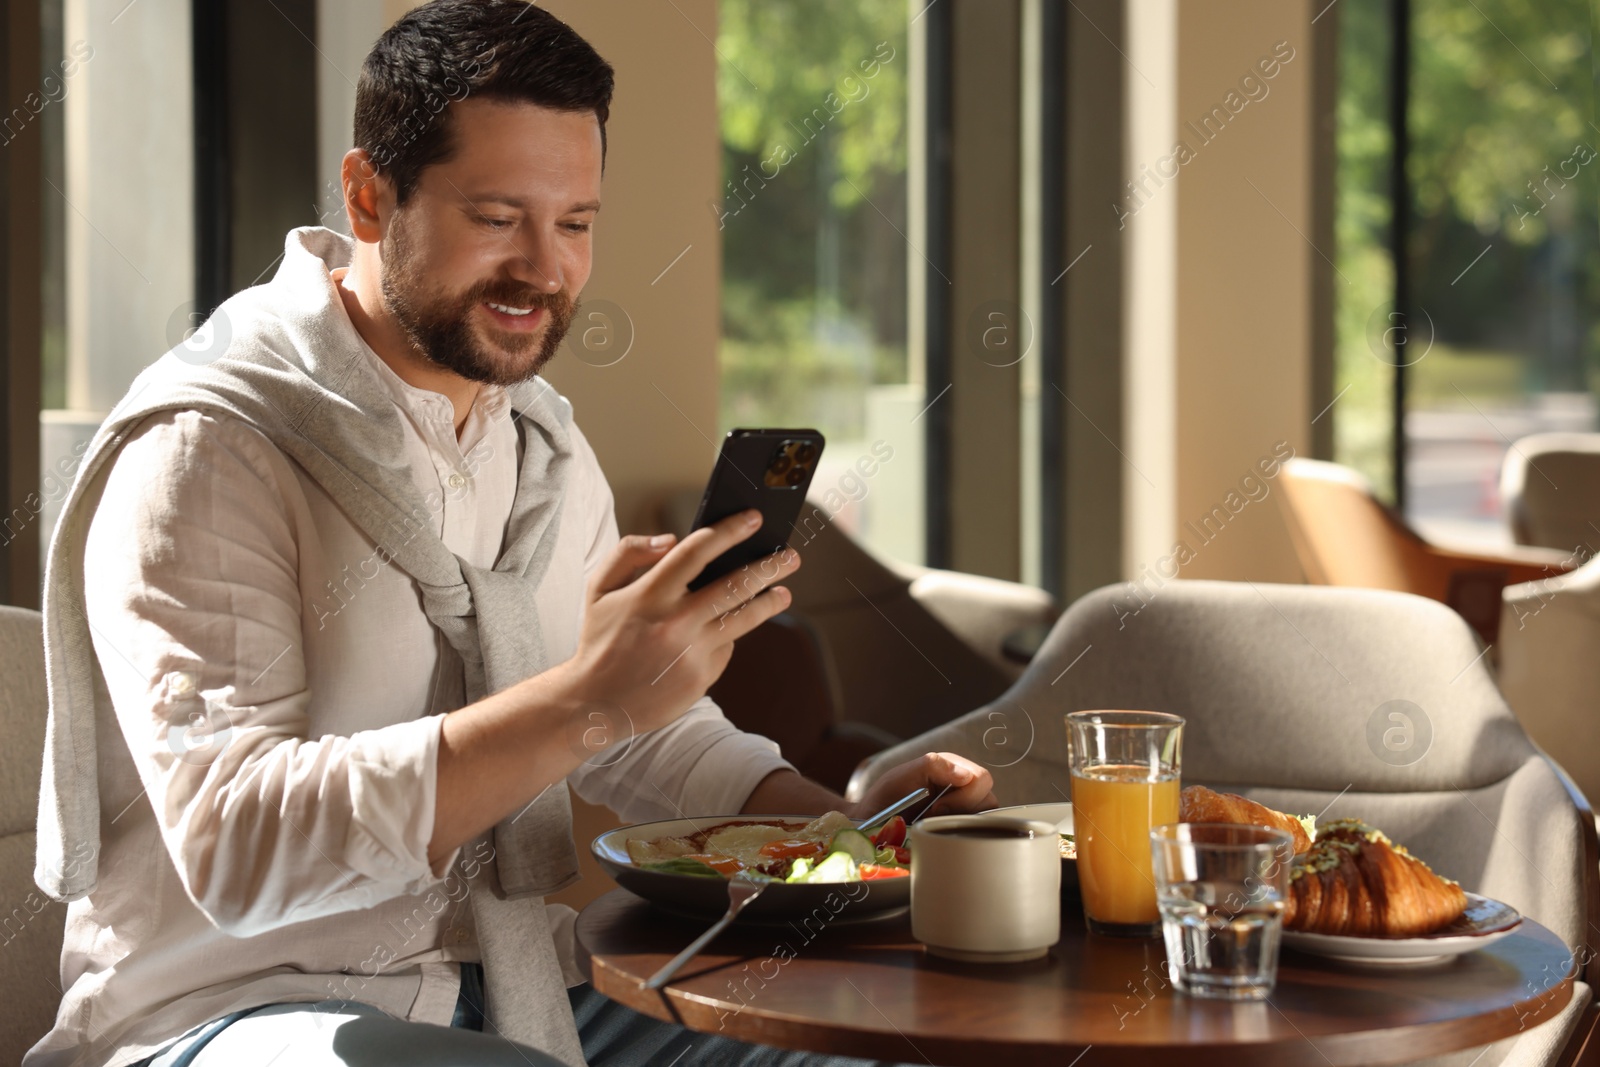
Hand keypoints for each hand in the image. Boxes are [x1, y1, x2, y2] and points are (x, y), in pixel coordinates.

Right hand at [555, 509, 801, 734]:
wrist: (595, 704)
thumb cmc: (600, 640)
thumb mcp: (599, 589)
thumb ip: (629, 553)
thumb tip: (671, 539)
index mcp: (650, 593)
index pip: (698, 550)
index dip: (730, 530)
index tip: (754, 518)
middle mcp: (676, 620)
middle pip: (736, 583)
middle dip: (769, 565)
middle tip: (790, 555)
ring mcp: (693, 651)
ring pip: (744, 618)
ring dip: (769, 601)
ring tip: (783, 591)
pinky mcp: (702, 676)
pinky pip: (726, 647)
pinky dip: (729, 635)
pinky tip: (730, 630)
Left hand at [853, 752, 996, 822]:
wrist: (872, 823)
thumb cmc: (887, 796)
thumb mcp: (903, 775)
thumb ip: (933, 765)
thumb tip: (966, 774)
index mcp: (952, 768)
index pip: (981, 779)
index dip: (964, 796)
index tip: (937, 808)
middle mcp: (963, 787)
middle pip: (988, 799)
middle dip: (961, 812)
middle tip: (933, 818)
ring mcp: (964, 809)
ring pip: (985, 818)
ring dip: (961, 825)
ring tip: (934, 826)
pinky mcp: (961, 828)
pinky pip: (977, 834)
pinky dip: (962, 836)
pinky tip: (943, 835)